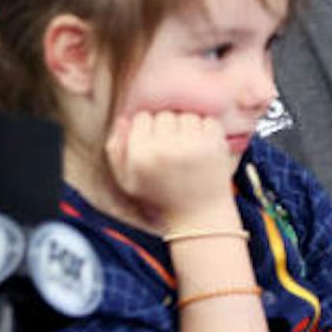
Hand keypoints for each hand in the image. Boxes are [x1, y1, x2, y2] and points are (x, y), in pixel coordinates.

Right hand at [106, 111, 238, 230]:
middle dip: (169, 127)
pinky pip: (208, 120)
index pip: (142, 117)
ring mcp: (191, 146)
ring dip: (189, 127)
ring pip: (187, 115)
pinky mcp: (214, 145)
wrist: (199, 217)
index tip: (155, 143)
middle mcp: (164, 149)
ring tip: (189, 147)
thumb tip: (123, 118)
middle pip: (164, 114)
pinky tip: (204, 148)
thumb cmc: (161, 198)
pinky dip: (207, 130)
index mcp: (140, 157)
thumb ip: (116, 150)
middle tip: (174, 147)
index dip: (148, 129)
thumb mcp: (129, 181)